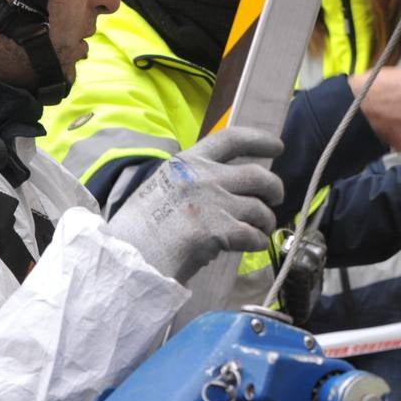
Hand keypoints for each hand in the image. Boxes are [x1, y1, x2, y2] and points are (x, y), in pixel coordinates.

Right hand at [109, 126, 284, 284]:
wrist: (122, 261)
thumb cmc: (139, 231)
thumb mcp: (162, 189)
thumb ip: (194, 182)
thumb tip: (230, 185)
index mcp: (185, 163)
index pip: (231, 139)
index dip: (260, 140)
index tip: (278, 146)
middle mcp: (200, 177)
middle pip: (258, 175)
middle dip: (274, 188)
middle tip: (275, 199)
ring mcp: (209, 202)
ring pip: (259, 208)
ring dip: (265, 221)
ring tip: (259, 230)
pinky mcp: (215, 230)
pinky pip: (253, 235)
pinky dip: (257, 242)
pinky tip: (250, 245)